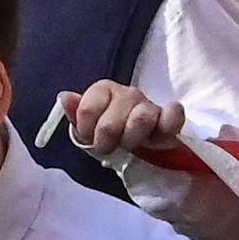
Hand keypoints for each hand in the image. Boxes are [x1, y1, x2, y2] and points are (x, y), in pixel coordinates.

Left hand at [55, 78, 181, 158]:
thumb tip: (64, 97)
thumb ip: (76, 114)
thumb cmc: (113, 136)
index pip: (87, 109)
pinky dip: (168, 123)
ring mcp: (150, 104)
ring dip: (133, 139)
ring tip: (132, 146)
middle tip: (110, 148)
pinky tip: (158, 137)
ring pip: (141, 118)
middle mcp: (128, 94)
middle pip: (110, 122)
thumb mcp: (89, 128)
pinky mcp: (171, 117)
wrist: (142, 149)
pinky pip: (174, 114)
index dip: (86, 130)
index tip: (89, 138)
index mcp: (105, 91)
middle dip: (107, 141)